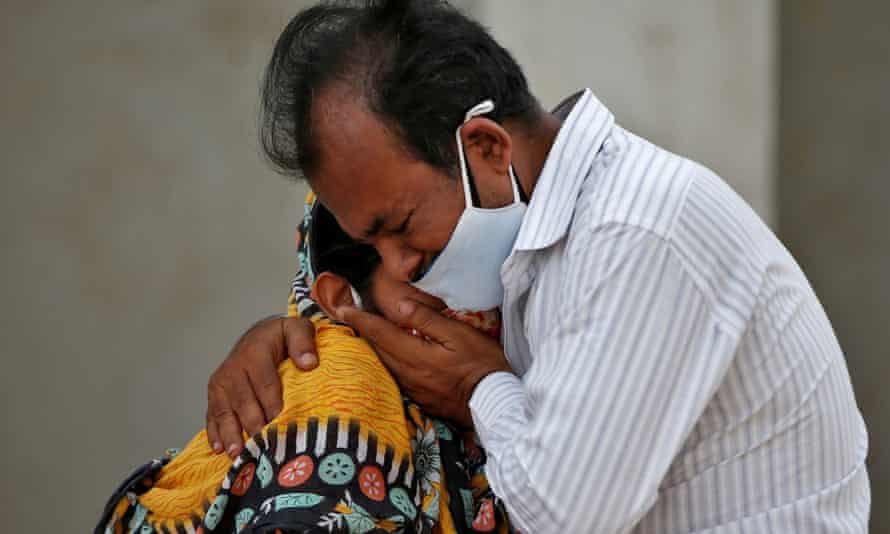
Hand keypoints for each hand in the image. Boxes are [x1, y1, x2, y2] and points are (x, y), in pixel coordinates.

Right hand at [206, 315, 317, 456]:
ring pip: (225, 411)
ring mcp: (221, 382)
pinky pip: (212, 414)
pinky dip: (215, 432)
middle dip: (254, 426)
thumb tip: (310, 363)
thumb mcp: (297, 329)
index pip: (266, 384)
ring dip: (231, 434)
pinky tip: (219, 449)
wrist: (258, 334)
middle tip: (264, 449)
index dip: (274, 406)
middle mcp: (233, 368)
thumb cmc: (281, 336)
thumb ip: (304, 342)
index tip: (282, 425)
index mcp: (255, 353)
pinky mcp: (214, 393)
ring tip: (238, 454)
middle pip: (244, 402)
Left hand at [337, 300, 512, 427]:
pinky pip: (395, 376)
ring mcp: (413, 388)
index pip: (380, 333)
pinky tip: (388, 357)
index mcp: (415, 355)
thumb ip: (427, 320)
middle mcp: (408, 374)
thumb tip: (399, 305)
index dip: (360, 319)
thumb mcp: (458, 334)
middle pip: (377, 350)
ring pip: (384, 364)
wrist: (494, 402)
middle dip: (361, 332)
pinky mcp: (420, 398)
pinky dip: (386, 362)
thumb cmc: (481, 364)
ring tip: (364, 334)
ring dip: (372, 348)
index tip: (342, 308)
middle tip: (348, 317)